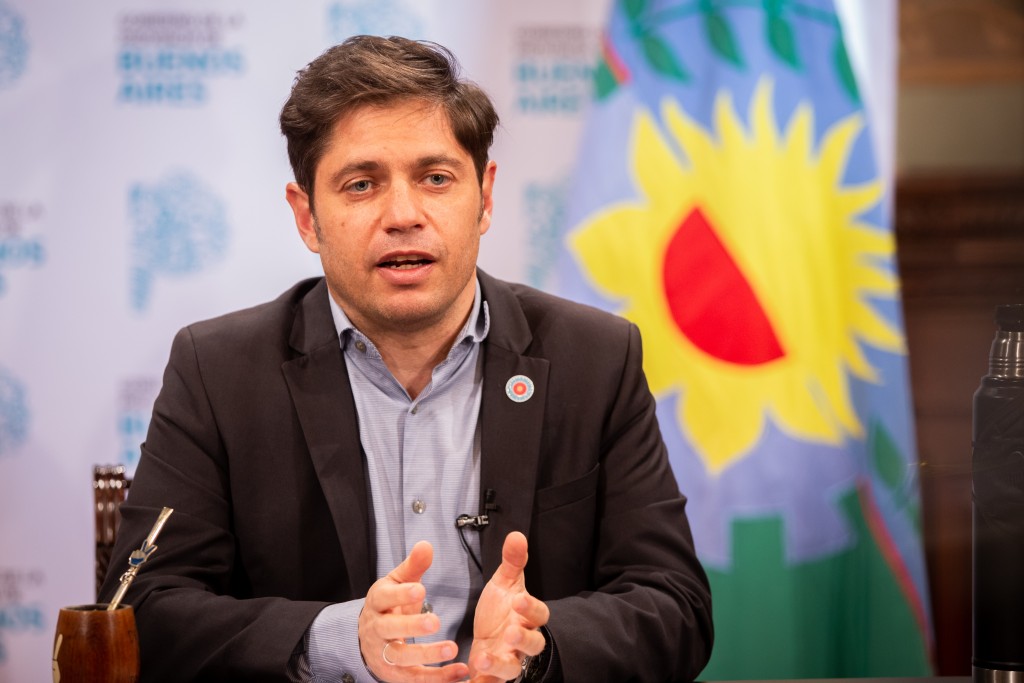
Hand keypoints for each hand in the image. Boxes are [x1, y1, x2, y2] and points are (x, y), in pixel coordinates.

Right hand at [359, 541, 468, 681]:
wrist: (367, 638)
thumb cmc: (388, 605)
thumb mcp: (397, 582)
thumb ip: (413, 566)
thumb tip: (426, 545)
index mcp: (377, 602)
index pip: (384, 597)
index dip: (400, 595)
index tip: (420, 589)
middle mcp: (377, 629)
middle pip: (390, 629)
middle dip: (411, 627)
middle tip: (434, 622)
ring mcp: (384, 654)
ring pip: (402, 658)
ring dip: (427, 656)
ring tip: (452, 649)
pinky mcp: (396, 674)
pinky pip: (416, 679)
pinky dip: (438, 678)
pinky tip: (459, 672)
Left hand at [468, 532, 549, 682]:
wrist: (488, 638)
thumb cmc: (500, 610)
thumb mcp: (504, 584)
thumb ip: (513, 562)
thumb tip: (517, 535)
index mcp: (527, 618)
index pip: (539, 614)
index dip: (531, 608)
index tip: (518, 599)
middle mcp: (521, 643)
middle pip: (533, 645)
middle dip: (523, 640)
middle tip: (510, 633)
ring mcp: (509, 661)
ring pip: (512, 670)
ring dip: (499, 666)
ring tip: (482, 659)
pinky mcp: (493, 677)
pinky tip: (469, 680)